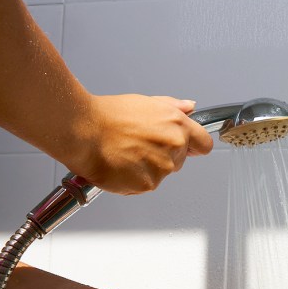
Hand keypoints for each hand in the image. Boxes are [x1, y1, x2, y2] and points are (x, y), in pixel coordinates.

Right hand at [67, 94, 212, 194]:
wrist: (83, 131)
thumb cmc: (109, 115)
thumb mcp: (146, 102)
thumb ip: (173, 107)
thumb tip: (189, 107)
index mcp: (177, 126)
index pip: (204, 144)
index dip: (195, 146)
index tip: (189, 148)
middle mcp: (174, 147)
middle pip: (180, 160)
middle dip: (164, 155)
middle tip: (139, 145)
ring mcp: (161, 168)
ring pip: (162, 174)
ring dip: (148, 168)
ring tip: (126, 153)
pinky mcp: (146, 185)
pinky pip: (145, 186)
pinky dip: (134, 180)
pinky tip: (120, 165)